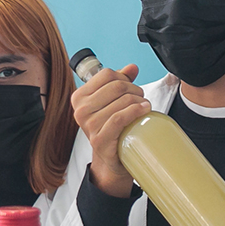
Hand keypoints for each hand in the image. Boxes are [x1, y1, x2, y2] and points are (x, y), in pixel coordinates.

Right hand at [71, 63, 147, 197]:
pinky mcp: (100, 139)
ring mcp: (89, 125)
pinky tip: (144, 110)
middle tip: (141, 99)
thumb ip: (120, 82)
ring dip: (139, 101)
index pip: (106, 74)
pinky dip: (135, 111)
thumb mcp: (112, 102)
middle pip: (116, 86)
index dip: (124, 77)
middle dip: (134, 90)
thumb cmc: (112, 127)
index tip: (131, 87)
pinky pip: (119, 118)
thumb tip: (132, 68)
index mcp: (79, 97)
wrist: (111, 157)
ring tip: (144, 107)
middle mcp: (81, 110)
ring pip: (121, 101)